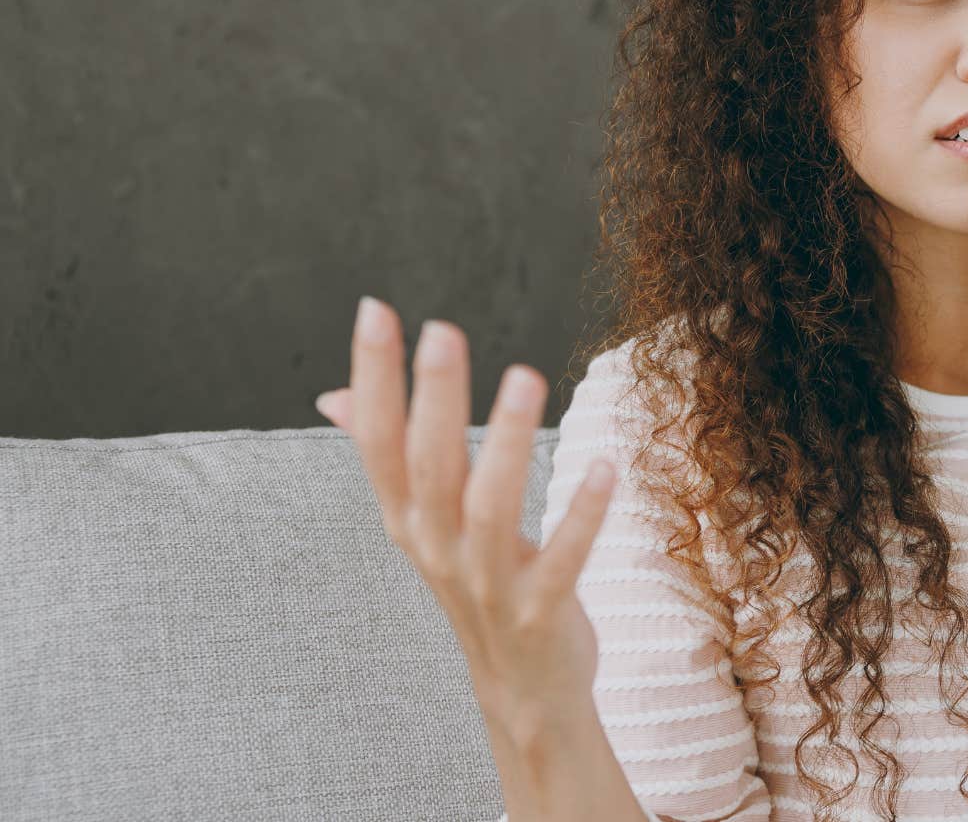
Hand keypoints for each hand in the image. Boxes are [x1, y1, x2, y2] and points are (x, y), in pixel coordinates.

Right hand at [313, 297, 618, 735]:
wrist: (521, 687)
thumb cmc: (476, 585)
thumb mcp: (424, 523)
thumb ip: (386, 457)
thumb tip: (331, 395)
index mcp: (407, 519)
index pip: (378, 440)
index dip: (373, 378)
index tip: (374, 309)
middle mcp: (437, 547)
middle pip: (429, 465)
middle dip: (434, 398)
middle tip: (441, 329)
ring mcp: (487, 582)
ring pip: (489, 509)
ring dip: (510, 443)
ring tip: (527, 377)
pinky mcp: (539, 611)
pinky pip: (562, 559)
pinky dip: (581, 514)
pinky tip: (605, 465)